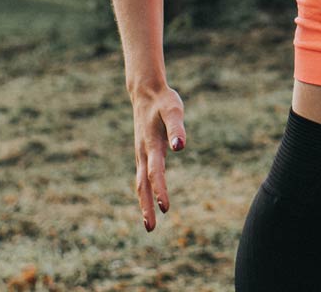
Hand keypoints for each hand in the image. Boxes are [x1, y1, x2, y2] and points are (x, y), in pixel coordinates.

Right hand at [130, 84, 185, 232]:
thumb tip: (180, 147)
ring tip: (148, 223)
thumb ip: (177, 129)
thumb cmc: (164, 102)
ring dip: (143, 202)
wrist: (146, 93)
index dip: (160, 190)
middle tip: (151, 228)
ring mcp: (141, 154)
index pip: (156, 172)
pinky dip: (144, 191)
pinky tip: (149, 200)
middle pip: (143, 184)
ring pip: (140, 183)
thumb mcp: (174, 111)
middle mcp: (143, 153)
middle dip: (146, 206)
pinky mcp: (143, 152)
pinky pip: (142, 176)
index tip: (165, 208)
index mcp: (151, 145)